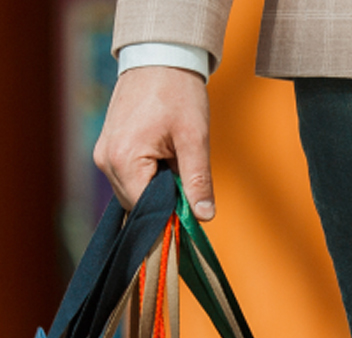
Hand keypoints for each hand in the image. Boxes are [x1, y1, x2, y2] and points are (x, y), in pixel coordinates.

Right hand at [93, 66, 214, 219]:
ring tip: (178, 164)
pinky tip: (167, 162)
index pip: (144, 208)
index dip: (169, 217)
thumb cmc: (178, 94)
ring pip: (133, 192)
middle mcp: (106, 161)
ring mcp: (104, 155)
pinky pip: (129, 177)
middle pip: (138, 203)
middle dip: (166, 202)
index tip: (192, 220)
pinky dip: (150, 178)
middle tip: (192, 187)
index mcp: (123, 160)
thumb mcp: (195, 138)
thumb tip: (203, 216)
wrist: (159, 60)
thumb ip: (197, 180)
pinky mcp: (108, 149)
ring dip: (159, 189)